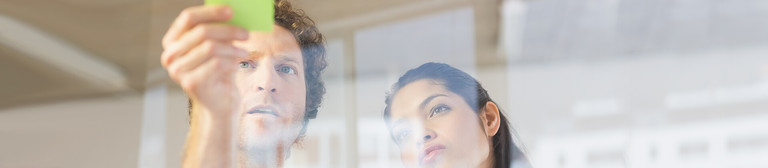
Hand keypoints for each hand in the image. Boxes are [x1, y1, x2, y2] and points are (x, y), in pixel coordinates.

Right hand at [161, 5, 249, 167]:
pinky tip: (237, 65)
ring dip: (233, 48)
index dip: (210, 12)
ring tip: (245, 52)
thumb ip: (219, 30)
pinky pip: (216, 64)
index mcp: (172, 41)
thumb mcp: (218, 47)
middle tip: (246, 33)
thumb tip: (232, 12)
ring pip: (210, 47)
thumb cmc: (219, 70)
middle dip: (227, 30)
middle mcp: (170, 55)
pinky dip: (231, 62)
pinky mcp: (191, 83)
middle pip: (201, 32)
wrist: (219, 102)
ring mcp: (178, 70)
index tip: (231, 11)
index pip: (188, 18)